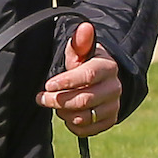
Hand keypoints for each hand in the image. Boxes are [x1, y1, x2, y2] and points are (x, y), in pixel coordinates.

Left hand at [40, 21, 121, 137]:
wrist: (101, 80)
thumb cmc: (84, 63)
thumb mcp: (80, 51)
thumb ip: (79, 42)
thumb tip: (85, 27)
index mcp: (107, 67)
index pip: (88, 76)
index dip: (66, 81)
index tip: (48, 85)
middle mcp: (114, 87)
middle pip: (84, 100)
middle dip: (58, 100)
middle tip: (42, 98)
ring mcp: (114, 106)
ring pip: (84, 117)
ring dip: (63, 113)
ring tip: (55, 104)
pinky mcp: (110, 120)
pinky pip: (87, 130)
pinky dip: (72, 125)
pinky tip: (66, 114)